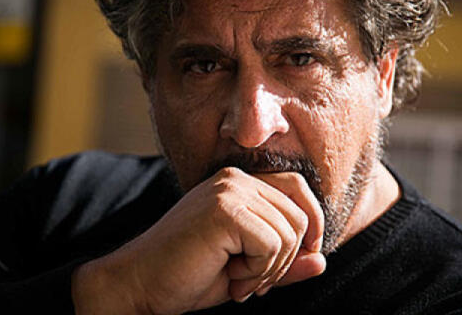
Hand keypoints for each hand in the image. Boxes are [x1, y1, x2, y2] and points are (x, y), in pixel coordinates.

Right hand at [72, 167, 324, 313]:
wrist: (140, 284)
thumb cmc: (189, 274)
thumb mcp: (247, 268)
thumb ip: (283, 261)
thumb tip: (322, 260)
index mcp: (239, 183)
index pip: (298, 189)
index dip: (311, 224)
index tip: (300, 257)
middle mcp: (235, 178)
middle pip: (299, 215)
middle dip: (285, 259)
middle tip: (252, 281)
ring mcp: (228, 190)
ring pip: (289, 233)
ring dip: (269, 270)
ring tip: (236, 279)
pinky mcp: (223, 209)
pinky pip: (272, 244)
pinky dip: (257, 272)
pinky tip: (229, 277)